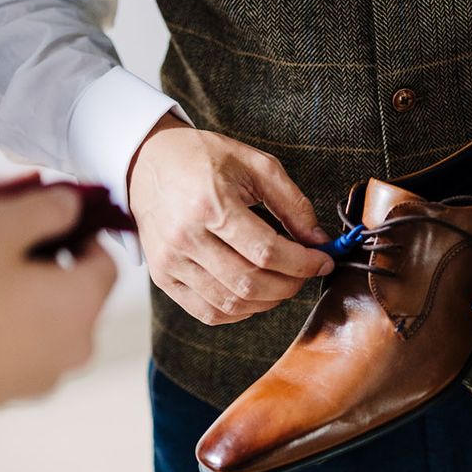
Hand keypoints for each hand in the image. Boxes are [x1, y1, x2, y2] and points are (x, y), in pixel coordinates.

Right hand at [0, 181, 115, 403]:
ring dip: (24, 292)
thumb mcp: (1, 230)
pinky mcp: (7, 394)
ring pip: (46, 319)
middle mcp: (74, 346)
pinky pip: (21, 345)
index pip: (106, 261)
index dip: (80, 235)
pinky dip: (8, 322)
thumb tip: (71, 204)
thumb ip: (46, 209)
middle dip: (47, 261)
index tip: (51, 220)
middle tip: (11, 240)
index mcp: (83, 305)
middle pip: (75, 291)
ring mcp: (40, 377)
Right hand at [128, 114, 333, 326]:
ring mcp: (170, 261)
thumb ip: (292, 202)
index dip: (303, 263)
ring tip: (284, 282)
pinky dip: (239, 312)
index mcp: (211, 205)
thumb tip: (319, 240)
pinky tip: (255, 295)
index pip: (267, 251)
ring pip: (230, 304)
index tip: (323, 261)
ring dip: (268, 301)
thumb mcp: (255, 165)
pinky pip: (206, 312)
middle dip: (290, 285)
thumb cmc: (204, 158)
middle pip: (249, 283)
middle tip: (306, 273)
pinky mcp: (162, 276)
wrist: (148, 161)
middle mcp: (186, 238)